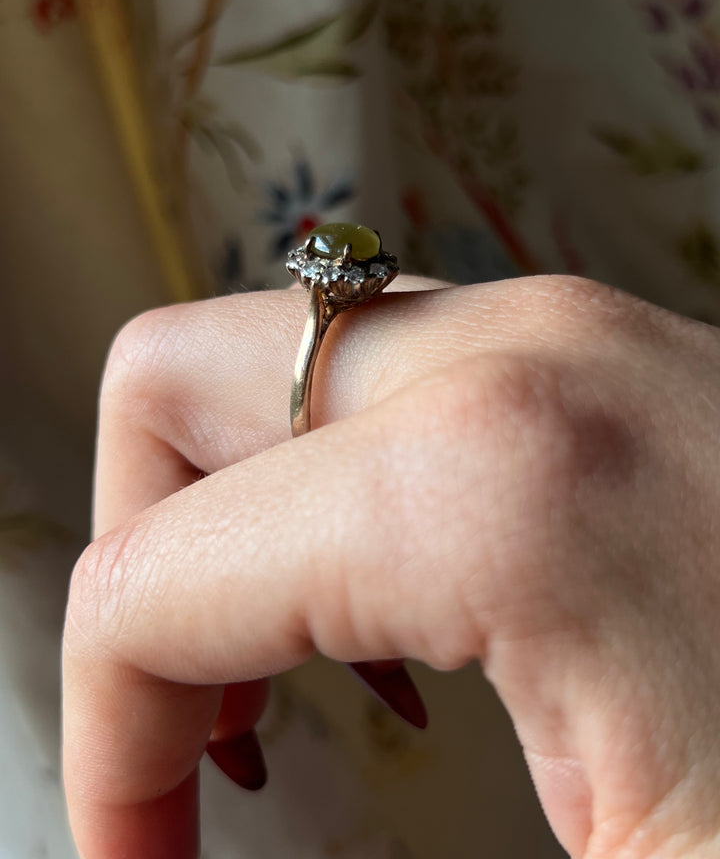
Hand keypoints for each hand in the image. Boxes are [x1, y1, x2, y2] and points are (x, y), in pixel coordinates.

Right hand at [63, 275, 719, 858]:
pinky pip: (382, 371)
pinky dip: (333, 481)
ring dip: (235, 519)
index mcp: (494, 478)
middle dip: (145, 571)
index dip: (107, 752)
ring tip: (299, 673)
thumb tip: (242, 805)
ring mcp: (555, 325)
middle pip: (169, 389)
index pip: (154, 579)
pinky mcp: (590, 345)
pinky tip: (409, 608)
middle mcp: (510, 349)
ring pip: (269, 362)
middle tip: (211, 724)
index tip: (148, 856)